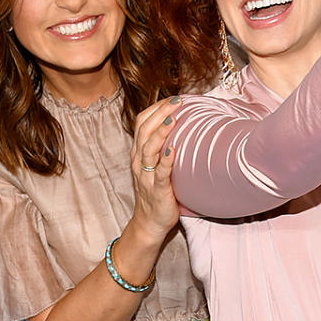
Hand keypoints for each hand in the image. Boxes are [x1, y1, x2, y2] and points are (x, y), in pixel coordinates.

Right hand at [127, 96, 181, 242]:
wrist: (149, 222)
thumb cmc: (156, 191)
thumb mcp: (154, 165)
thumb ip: (162, 147)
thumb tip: (181, 127)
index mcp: (139, 153)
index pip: (141, 123)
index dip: (155, 108)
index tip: (172, 97)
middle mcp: (139, 161)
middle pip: (145, 130)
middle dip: (161, 113)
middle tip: (178, 100)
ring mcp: (146, 175)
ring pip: (149, 148)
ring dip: (161, 131)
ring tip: (174, 117)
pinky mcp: (157, 190)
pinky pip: (159, 173)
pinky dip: (166, 160)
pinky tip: (173, 149)